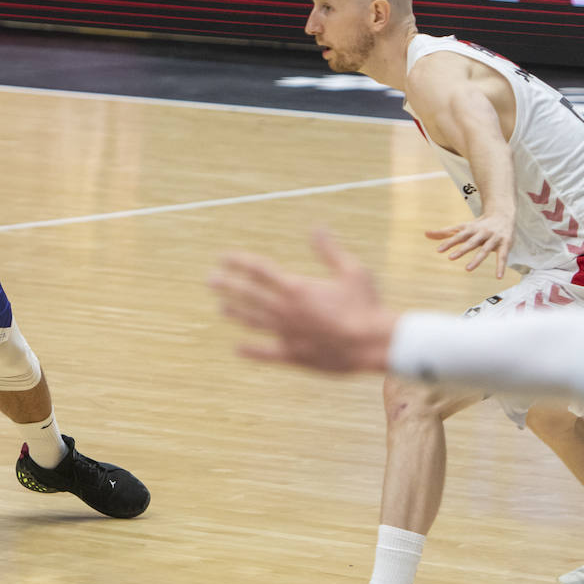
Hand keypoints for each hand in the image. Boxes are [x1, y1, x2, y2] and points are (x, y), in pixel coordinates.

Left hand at [209, 228, 397, 373]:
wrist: (373, 343)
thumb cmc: (367, 305)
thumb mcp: (351, 271)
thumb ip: (330, 251)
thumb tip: (317, 228)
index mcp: (296, 287)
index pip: (259, 270)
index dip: (239, 262)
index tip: (224, 257)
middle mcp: (285, 310)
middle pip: (248, 295)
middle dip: (227, 286)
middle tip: (210, 280)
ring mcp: (287, 334)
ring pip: (253, 322)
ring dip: (236, 314)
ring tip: (221, 309)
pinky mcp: (294, 355)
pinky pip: (266, 353)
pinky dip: (251, 351)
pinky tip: (237, 349)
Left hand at [425, 211, 513, 277]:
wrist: (503, 214)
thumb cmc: (479, 225)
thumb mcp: (463, 227)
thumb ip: (445, 232)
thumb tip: (426, 234)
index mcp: (470, 229)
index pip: (458, 236)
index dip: (449, 242)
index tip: (438, 250)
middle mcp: (481, 233)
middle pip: (470, 242)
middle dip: (461, 249)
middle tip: (450, 258)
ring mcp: (494, 238)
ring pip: (484, 250)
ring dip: (477, 259)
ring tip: (467, 269)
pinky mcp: (505, 244)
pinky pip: (503, 256)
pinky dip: (501, 266)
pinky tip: (499, 277)